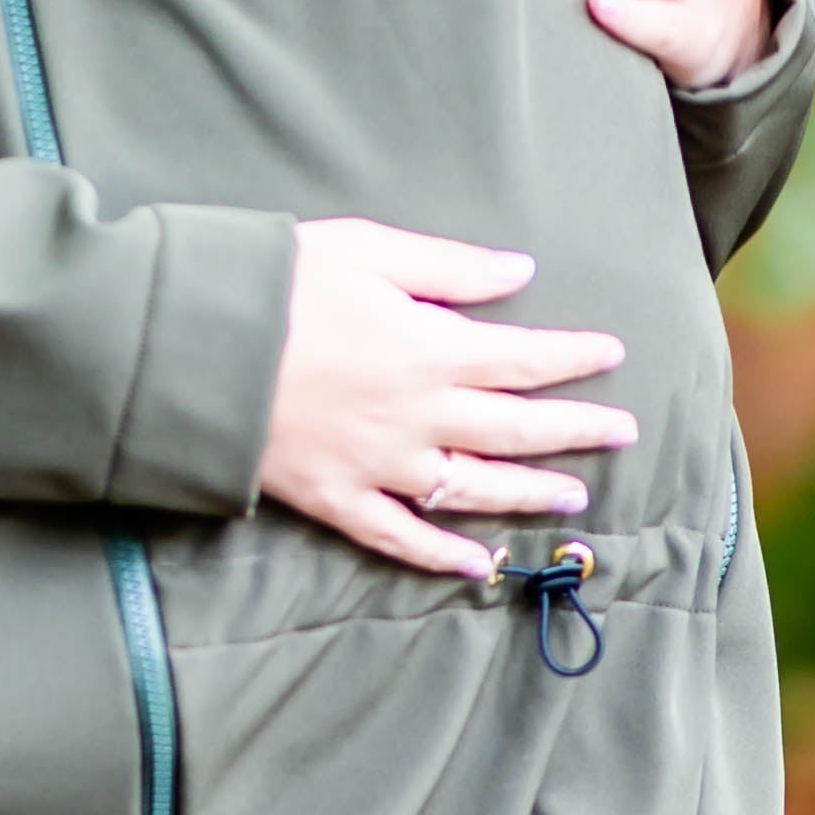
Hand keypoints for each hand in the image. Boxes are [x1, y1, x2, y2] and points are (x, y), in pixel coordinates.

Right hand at [257, 220, 634, 581]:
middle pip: (515, 430)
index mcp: (429, 349)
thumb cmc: (276, 285)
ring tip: (573, 496)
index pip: (524, 359)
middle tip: (623, 433)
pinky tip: (482, 565)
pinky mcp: (335, 500)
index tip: (612, 356)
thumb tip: (519, 272)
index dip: (574, 359)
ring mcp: (379, 466)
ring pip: (473, 489)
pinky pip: (400, 539)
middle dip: (575, 430)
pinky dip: (444, 558)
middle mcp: (418, 417)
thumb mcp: (365, 249)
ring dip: (529, 493)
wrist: (192, 350)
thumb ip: (448, 266)